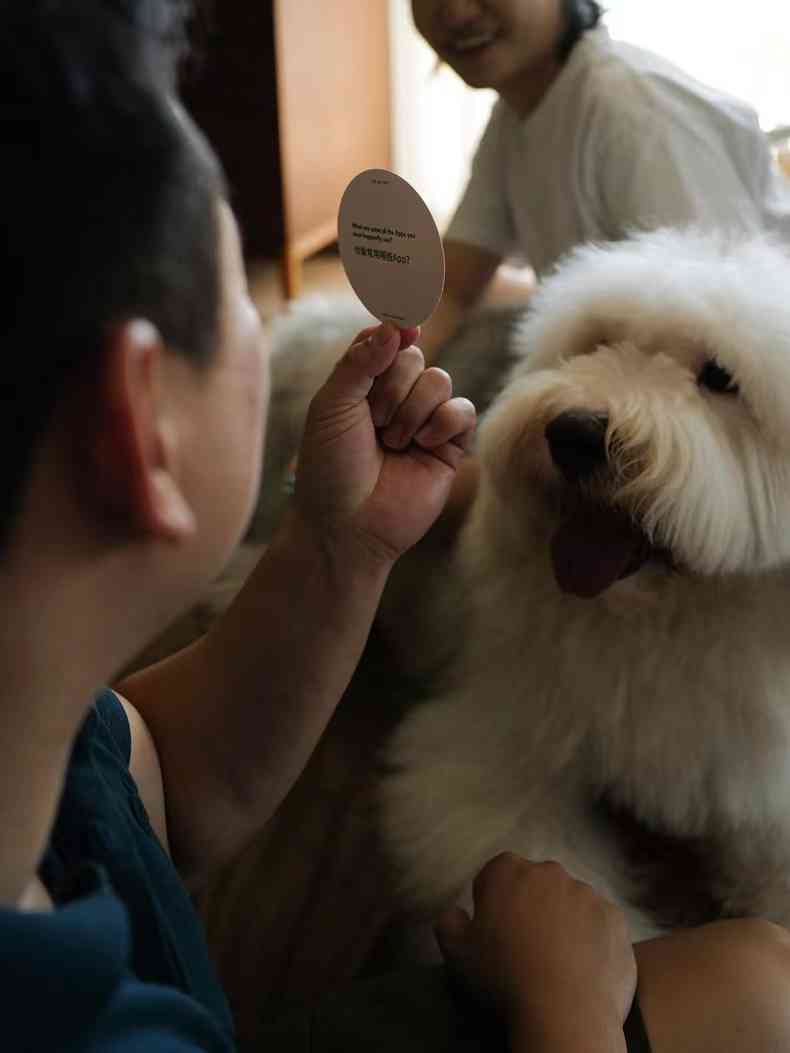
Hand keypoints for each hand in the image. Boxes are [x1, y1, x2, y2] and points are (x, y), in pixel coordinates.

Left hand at [294, 322, 475, 565]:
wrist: (349, 525)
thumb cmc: (330, 467)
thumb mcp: (332, 406)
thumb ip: (360, 361)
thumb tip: (396, 325)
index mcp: (362, 385)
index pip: (385, 341)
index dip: (395, 330)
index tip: (405, 324)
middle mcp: (394, 399)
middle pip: (414, 357)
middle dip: (392, 387)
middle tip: (374, 423)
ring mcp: (424, 422)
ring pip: (440, 380)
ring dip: (413, 410)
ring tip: (393, 444)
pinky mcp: (450, 448)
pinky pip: (463, 411)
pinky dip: (444, 422)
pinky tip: (423, 446)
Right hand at [436, 854, 635, 1047]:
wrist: (565, 1011)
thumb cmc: (504, 977)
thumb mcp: (456, 953)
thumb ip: (449, 922)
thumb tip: (454, 913)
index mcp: (508, 871)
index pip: (495, 873)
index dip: (492, 900)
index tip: (494, 930)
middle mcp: (549, 871)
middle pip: (536, 884)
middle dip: (530, 906)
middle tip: (526, 947)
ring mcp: (587, 892)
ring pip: (570, 901)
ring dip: (563, 920)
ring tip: (558, 961)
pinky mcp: (615, 917)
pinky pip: (599, 922)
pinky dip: (592, 937)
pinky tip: (584, 967)